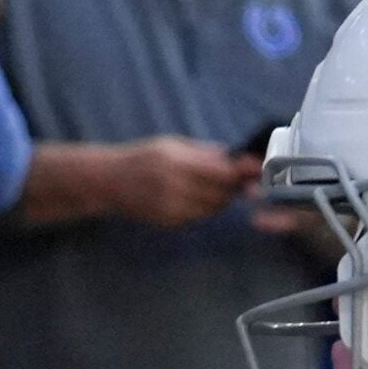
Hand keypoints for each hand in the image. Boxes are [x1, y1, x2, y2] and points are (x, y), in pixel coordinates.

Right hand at [110, 137, 261, 226]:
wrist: (108, 182)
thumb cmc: (142, 157)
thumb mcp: (173, 145)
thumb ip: (206, 153)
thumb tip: (238, 159)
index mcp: (177, 162)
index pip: (222, 172)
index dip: (243, 172)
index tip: (259, 169)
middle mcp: (175, 187)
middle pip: (221, 193)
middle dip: (235, 186)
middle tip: (242, 179)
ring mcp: (171, 209)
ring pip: (213, 208)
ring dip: (221, 198)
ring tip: (216, 187)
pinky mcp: (169, 223)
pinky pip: (198, 217)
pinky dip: (205, 208)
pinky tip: (197, 198)